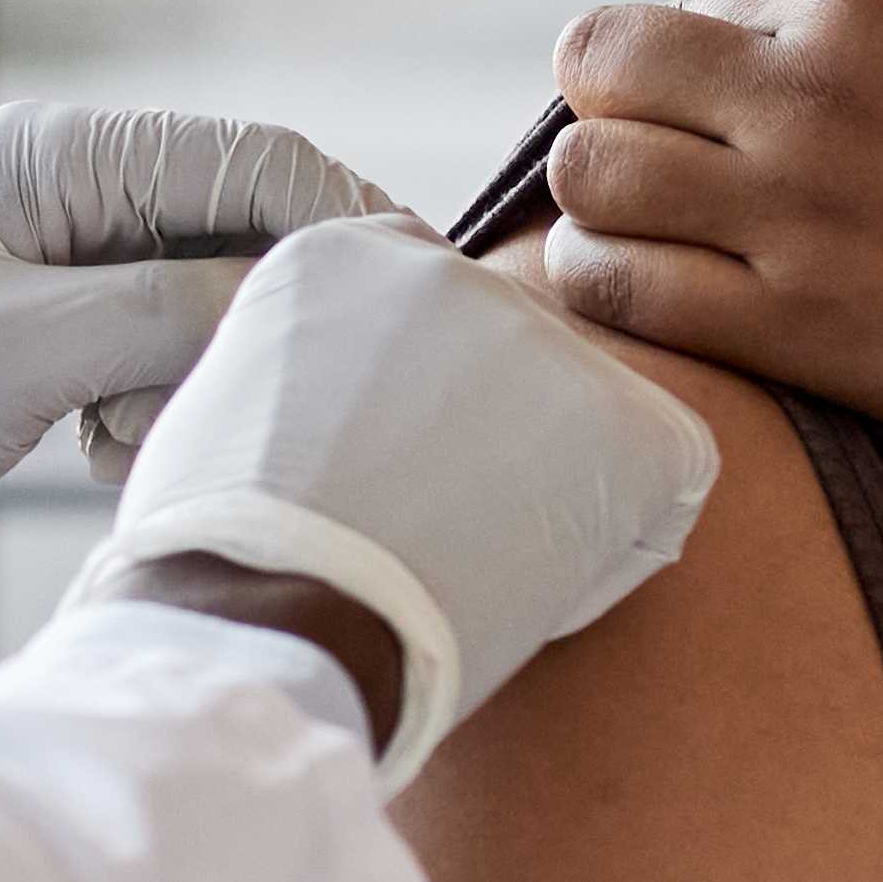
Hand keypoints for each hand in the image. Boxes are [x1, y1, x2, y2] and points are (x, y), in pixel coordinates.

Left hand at [0, 104, 391, 639]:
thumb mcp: (18, 356)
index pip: (254, 158)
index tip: (418, 301)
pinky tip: (91, 449)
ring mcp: (59, 264)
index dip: (346, 223)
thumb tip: (306, 293)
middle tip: (261, 399)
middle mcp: (67, 191)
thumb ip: (169, 312)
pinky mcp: (47, 335)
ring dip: (193, 376)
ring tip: (110, 434)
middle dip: (261, 319)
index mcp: (57, 155)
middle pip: (243, 230)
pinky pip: (156, 358)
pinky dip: (149, 407)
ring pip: (206, 306)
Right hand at [62, 217, 718, 781]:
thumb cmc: (220, 566)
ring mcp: (547, 340)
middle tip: (425, 538)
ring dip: (550, 497)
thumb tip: (343, 416)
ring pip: (586, 425)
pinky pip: (662, 489)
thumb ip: (306, 376)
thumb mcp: (229, 418)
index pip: (425, 319)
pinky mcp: (629, 422)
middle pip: (510, 364)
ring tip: (470, 572)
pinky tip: (534, 596)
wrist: (266, 625)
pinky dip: (616, 554)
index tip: (381, 481)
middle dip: (492, 446)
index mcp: (343, 256)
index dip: (420, 412)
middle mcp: (456, 270)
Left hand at [537, 0, 882, 481]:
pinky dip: (600, 287)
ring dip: (598, 201)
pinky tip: (633, 296)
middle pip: (607, 64)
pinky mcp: (799, 328)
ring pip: (592, 176)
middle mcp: (811, 84)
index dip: (707, 59)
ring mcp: (795, 208)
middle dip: (614, 108)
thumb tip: (790, 36)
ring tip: (635, 234)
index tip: (733, 112)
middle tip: (651, 164)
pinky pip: (621, 292)